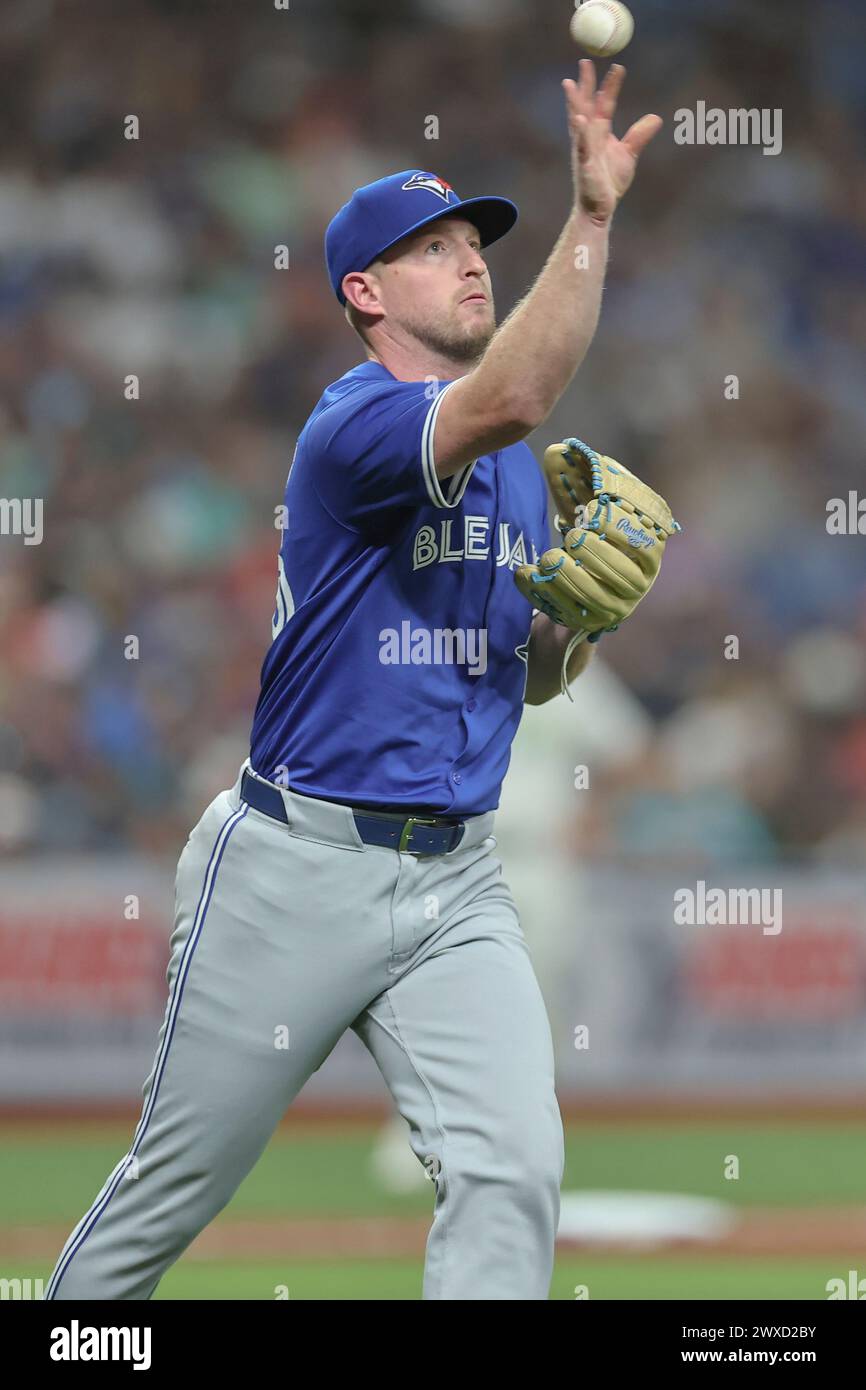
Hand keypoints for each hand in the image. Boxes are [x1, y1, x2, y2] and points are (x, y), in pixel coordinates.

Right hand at [563, 60, 661, 223]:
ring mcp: (584, 150)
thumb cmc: (609, 183)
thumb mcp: (628, 154)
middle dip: (584, 84)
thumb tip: (656, 117)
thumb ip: (639, 135)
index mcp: (599, 133)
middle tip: (584, 62)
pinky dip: (580, 132)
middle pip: (586, 105)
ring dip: (574, 103)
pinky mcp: (585, 165)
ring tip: (570, 85)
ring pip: (579, 122)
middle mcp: (589, 138)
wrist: (599, 209)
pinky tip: (580, 118)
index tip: (617, 67)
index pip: (604, 104)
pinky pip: (581, 146)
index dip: (610, 86)